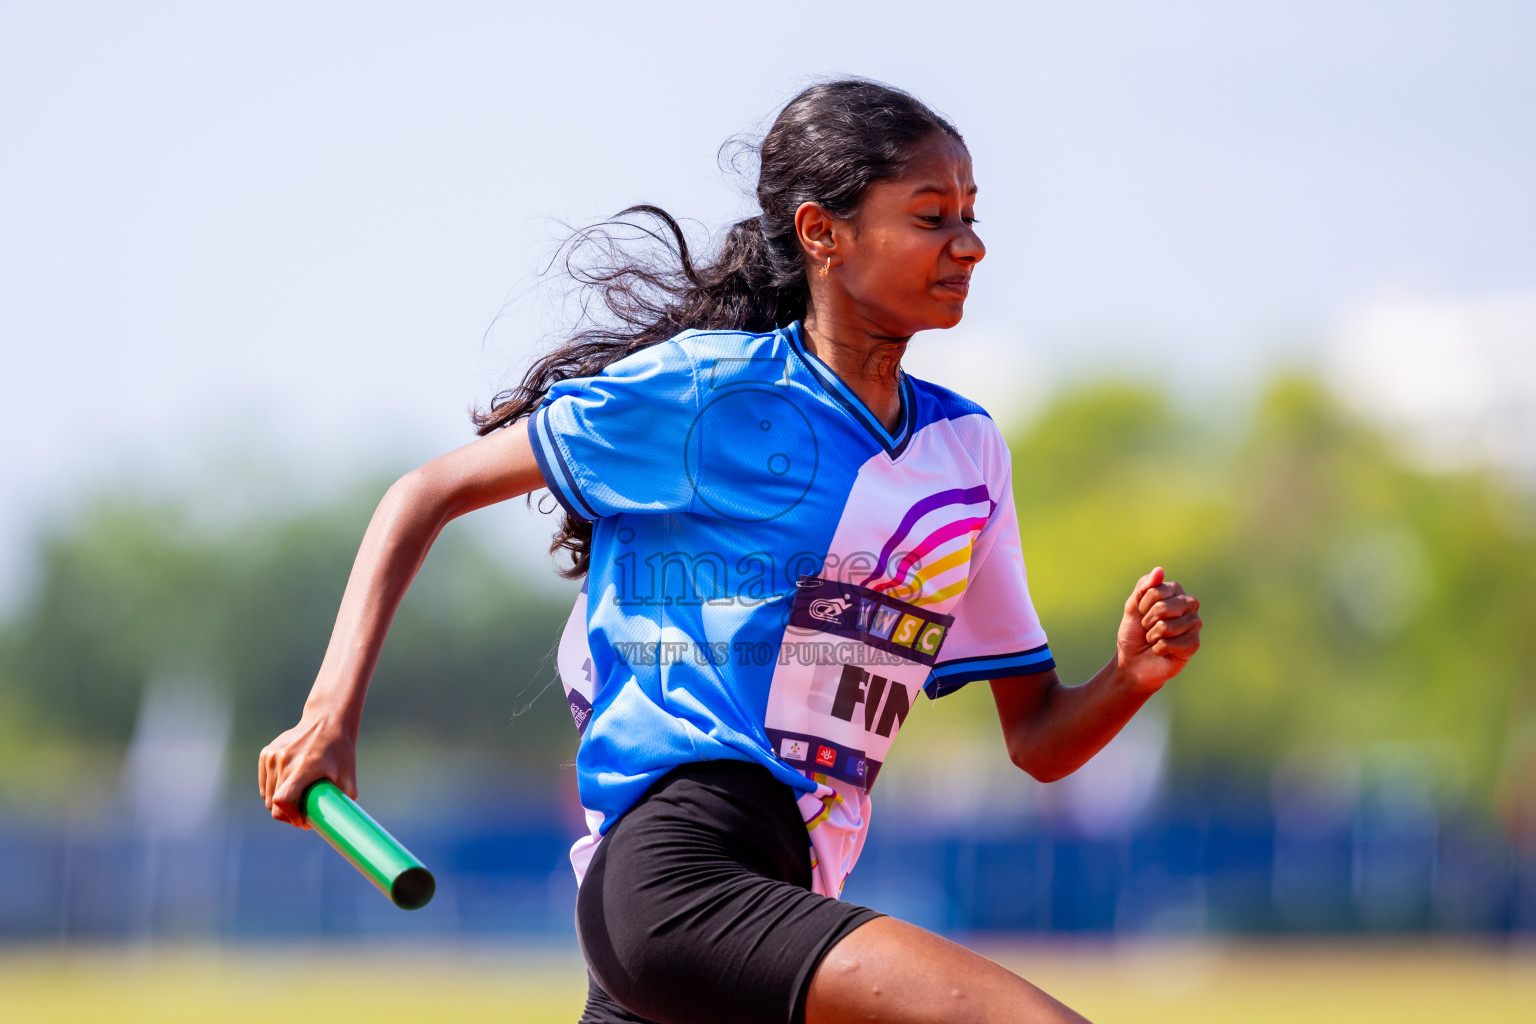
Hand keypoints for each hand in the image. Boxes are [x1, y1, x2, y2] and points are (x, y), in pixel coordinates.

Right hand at [257, 711, 357, 827]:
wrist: (327, 720)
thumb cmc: (341, 751)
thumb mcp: (348, 776)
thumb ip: (343, 801)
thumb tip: (340, 825)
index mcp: (304, 767)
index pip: (282, 800)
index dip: (289, 816)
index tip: (302, 820)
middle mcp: (284, 760)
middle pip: (274, 803)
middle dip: (288, 814)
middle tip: (303, 814)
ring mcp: (272, 756)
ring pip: (267, 795)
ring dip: (280, 803)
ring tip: (298, 799)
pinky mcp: (266, 754)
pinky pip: (265, 783)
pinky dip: (274, 790)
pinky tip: (290, 785)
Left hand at [1116, 567, 1201, 692]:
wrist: (1133, 662)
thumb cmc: (1134, 632)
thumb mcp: (1132, 607)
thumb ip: (1144, 587)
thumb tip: (1159, 570)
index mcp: (1175, 591)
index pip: (1157, 590)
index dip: (1142, 605)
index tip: (1141, 613)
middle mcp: (1189, 605)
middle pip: (1163, 608)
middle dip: (1147, 621)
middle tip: (1147, 627)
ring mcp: (1194, 624)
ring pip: (1166, 627)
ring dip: (1153, 636)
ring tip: (1155, 639)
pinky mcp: (1194, 644)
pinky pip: (1171, 643)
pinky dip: (1159, 648)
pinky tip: (1162, 650)